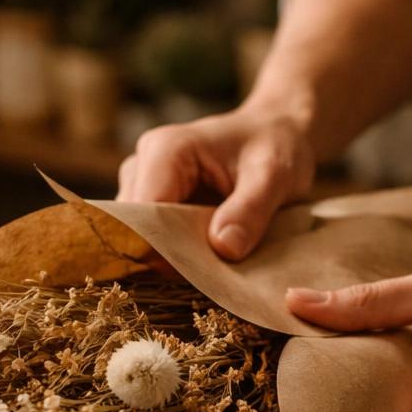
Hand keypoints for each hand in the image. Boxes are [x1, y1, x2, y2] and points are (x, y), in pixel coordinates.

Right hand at [117, 105, 315, 260]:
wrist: (275, 135)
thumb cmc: (275, 146)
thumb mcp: (274, 175)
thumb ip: (250, 209)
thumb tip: (223, 248)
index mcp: (165, 151)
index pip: (143, 215)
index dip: (164, 250)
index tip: (199, 275)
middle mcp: (142, 166)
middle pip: (136, 230)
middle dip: (168, 258)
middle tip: (212, 276)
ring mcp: (142, 187)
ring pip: (140, 240)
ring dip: (173, 260)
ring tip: (213, 268)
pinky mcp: (152, 207)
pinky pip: (152, 241)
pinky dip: (177, 257)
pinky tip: (206, 262)